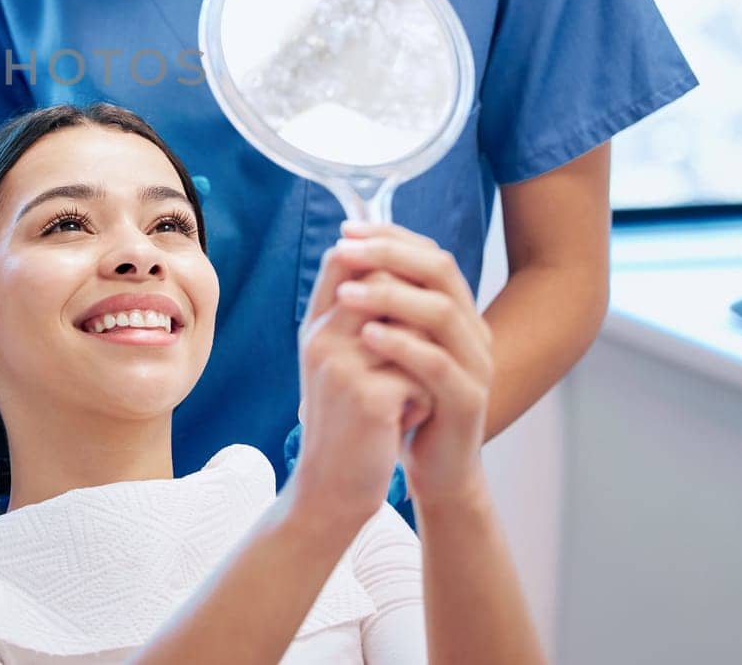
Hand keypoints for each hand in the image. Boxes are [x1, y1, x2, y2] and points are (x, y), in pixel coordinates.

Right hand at [292, 241, 428, 531]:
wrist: (331, 488)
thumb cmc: (348, 423)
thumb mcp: (342, 364)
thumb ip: (359, 319)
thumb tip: (396, 266)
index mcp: (315, 326)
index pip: (342, 258)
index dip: (382, 252)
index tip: (414, 274)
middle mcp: (321, 338)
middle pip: (380, 280)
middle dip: (416, 307)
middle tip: (426, 344)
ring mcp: (341, 367)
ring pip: (409, 325)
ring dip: (426, 354)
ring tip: (414, 389)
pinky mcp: (368, 399)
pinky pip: (420, 372)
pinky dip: (426, 395)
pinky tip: (413, 418)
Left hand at [330, 222, 492, 506]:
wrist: (437, 467)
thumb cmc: (409, 399)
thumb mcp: (393, 346)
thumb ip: (382, 304)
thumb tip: (344, 250)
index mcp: (458, 310)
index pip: (430, 254)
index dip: (390, 236)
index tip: (347, 229)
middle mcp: (473, 329)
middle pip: (440, 271)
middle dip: (388, 255)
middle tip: (344, 251)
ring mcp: (476, 364)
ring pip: (442, 312)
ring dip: (390, 296)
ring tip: (345, 294)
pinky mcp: (468, 400)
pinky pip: (438, 363)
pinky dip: (401, 344)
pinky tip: (366, 335)